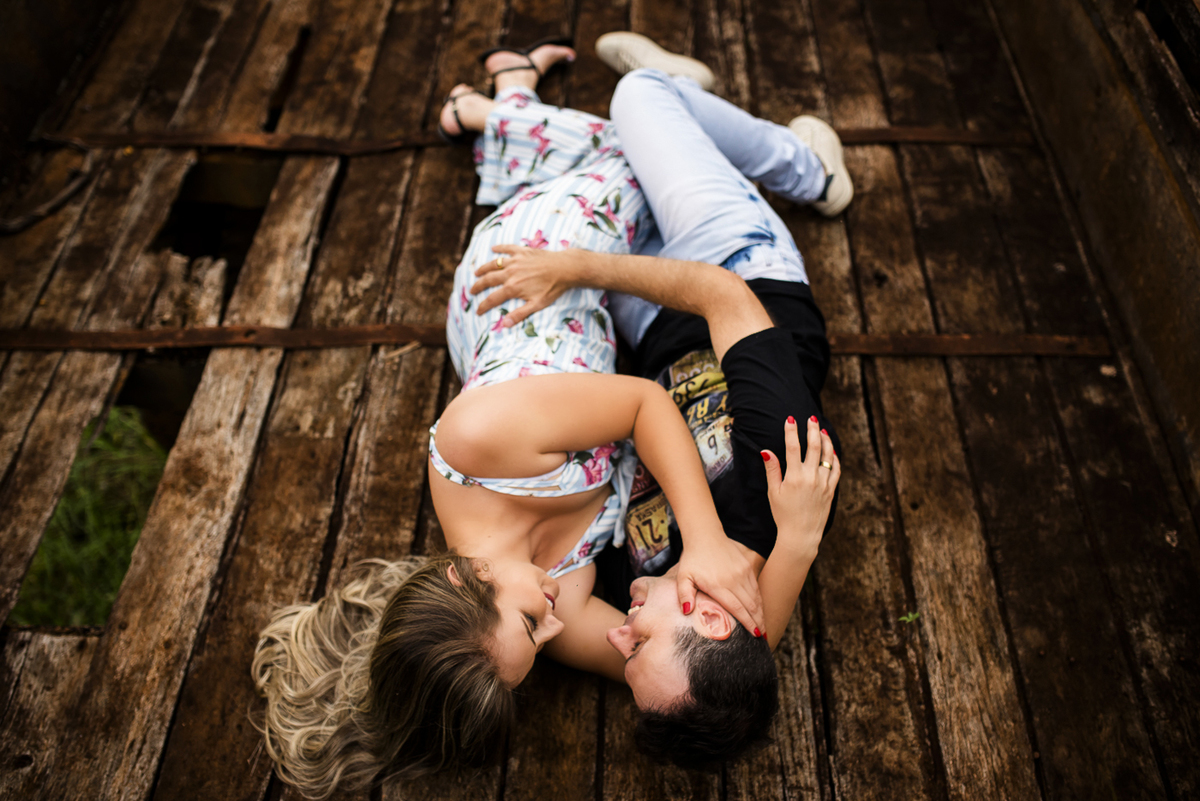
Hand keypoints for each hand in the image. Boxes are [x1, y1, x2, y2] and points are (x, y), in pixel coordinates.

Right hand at [470, 244, 579, 327]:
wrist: (564, 268)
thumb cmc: (553, 288)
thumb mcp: (537, 305)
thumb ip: (519, 314)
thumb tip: (504, 324)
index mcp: (513, 288)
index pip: (492, 298)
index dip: (483, 306)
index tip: (477, 310)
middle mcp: (510, 273)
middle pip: (488, 279)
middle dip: (478, 286)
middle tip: (471, 290)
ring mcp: (516, 261)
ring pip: (494, 263)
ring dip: (484, 268)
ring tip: (476, 272)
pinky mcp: (523, 251)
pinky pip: (507, 248)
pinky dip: (499, 248)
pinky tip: (493, 248)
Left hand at [676, 528, 766, 637]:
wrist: (705, 535)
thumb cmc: (692, 559)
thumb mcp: (683, 576)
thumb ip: (684, 594)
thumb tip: (686, 611)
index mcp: (718, 585)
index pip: (738, 608)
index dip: (748, 623)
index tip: (756, 636)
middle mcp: (734, 579)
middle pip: (751, 606)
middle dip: (758, 623)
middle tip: (763, 639)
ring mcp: (742, 572)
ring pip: (756, 598)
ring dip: (761, 613)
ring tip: (764, 628)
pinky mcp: (746, 567)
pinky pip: (755, 587)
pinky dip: (759, 601)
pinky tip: (759, 610)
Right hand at [761, 416, 839, 554]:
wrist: (801, 535)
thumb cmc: (783, 515)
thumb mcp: (774, 492)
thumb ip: (772, 470)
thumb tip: (766, 451)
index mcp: (794, 477)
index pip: (793, 447)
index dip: (791, 431)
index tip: (790, 419)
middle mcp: (811, 477)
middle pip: (814, 446)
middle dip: (812, 429)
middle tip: (811, 418)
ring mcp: (823, 483)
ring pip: (828, 455)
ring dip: (825, 440)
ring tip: (822, 430)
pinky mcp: (831, 490)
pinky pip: (837, 469)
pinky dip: (835, 457)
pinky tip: (832, 450)